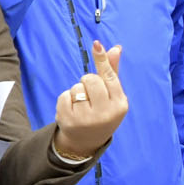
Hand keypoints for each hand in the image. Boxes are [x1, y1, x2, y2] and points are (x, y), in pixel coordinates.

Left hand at [54, 42, 127, 157]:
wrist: (87, 140)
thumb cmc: (102, 111)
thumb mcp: (112, 95)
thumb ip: (112, 72)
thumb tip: (115, 47)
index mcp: (120, 104)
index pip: (109, 77)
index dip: (101, 59)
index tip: (96, 44)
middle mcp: (105, 112)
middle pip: (90, 79)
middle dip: (87, 82)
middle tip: (90, 95)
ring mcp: (86, 118)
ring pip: (76, 87)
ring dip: (76, 91)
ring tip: (82, 105)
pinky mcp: (69, 120)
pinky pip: (64, 96)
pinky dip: (66, 99)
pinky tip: (72, 110)